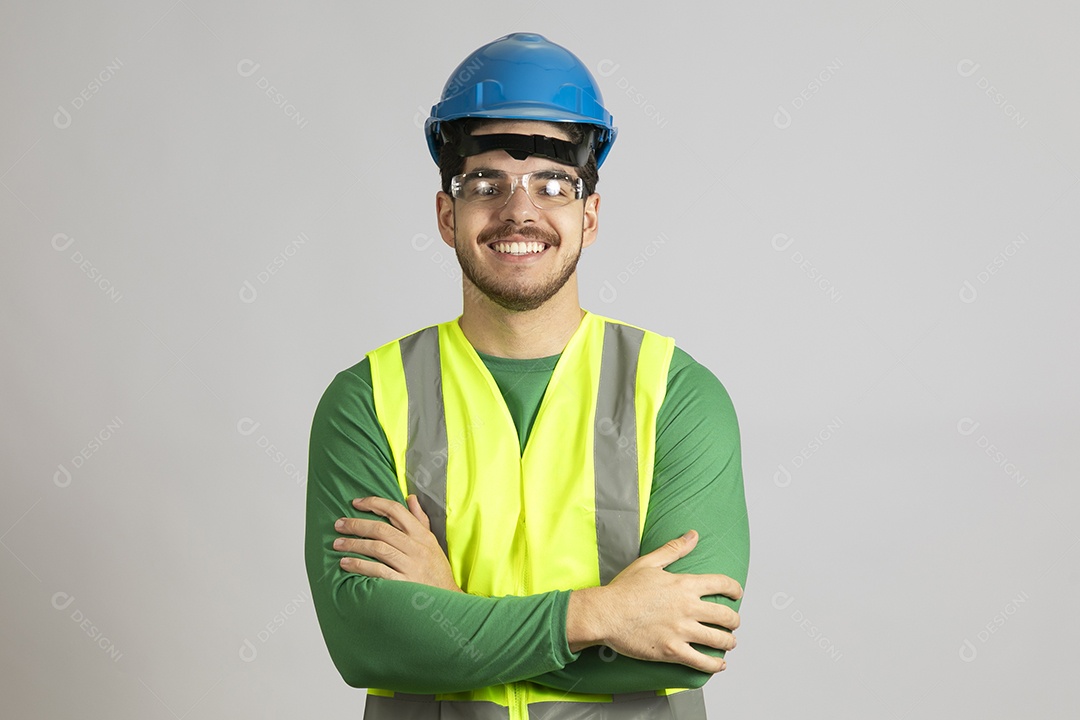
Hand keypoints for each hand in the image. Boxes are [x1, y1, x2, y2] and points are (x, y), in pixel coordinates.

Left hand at [334, 495, 462, 592]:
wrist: (447, 601)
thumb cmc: (436, 571)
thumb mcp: (432, 542)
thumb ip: (420, 520)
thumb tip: (410, 498)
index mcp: (422, 535)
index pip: (396, 510)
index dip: (374, 503)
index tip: (355, 503)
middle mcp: (416, 547)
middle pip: (382, 529)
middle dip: (357, 524)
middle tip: (339, 524)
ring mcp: (410, 566)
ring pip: (377, 548)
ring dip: (354, 544)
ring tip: (337, 544)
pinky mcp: (404, 584)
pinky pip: (378, 571)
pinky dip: (360, 565)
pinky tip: (346, 563)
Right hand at [567, 530, 740, 672]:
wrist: (605, 613)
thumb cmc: (624, 589)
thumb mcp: (649, 563)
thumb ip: (674, 549)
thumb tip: (693, 535)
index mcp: (684, 585)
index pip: (722, 584)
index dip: (734, 589)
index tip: (737, 593)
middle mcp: (687, 608)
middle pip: (726, 616)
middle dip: (735, 621)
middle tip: (734, 623)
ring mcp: (681, 631)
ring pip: (719, 640)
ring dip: (729, 643)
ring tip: (729, 643)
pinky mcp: (672, 651)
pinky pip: (702, 662)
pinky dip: (715, 665)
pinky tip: (719, 664)